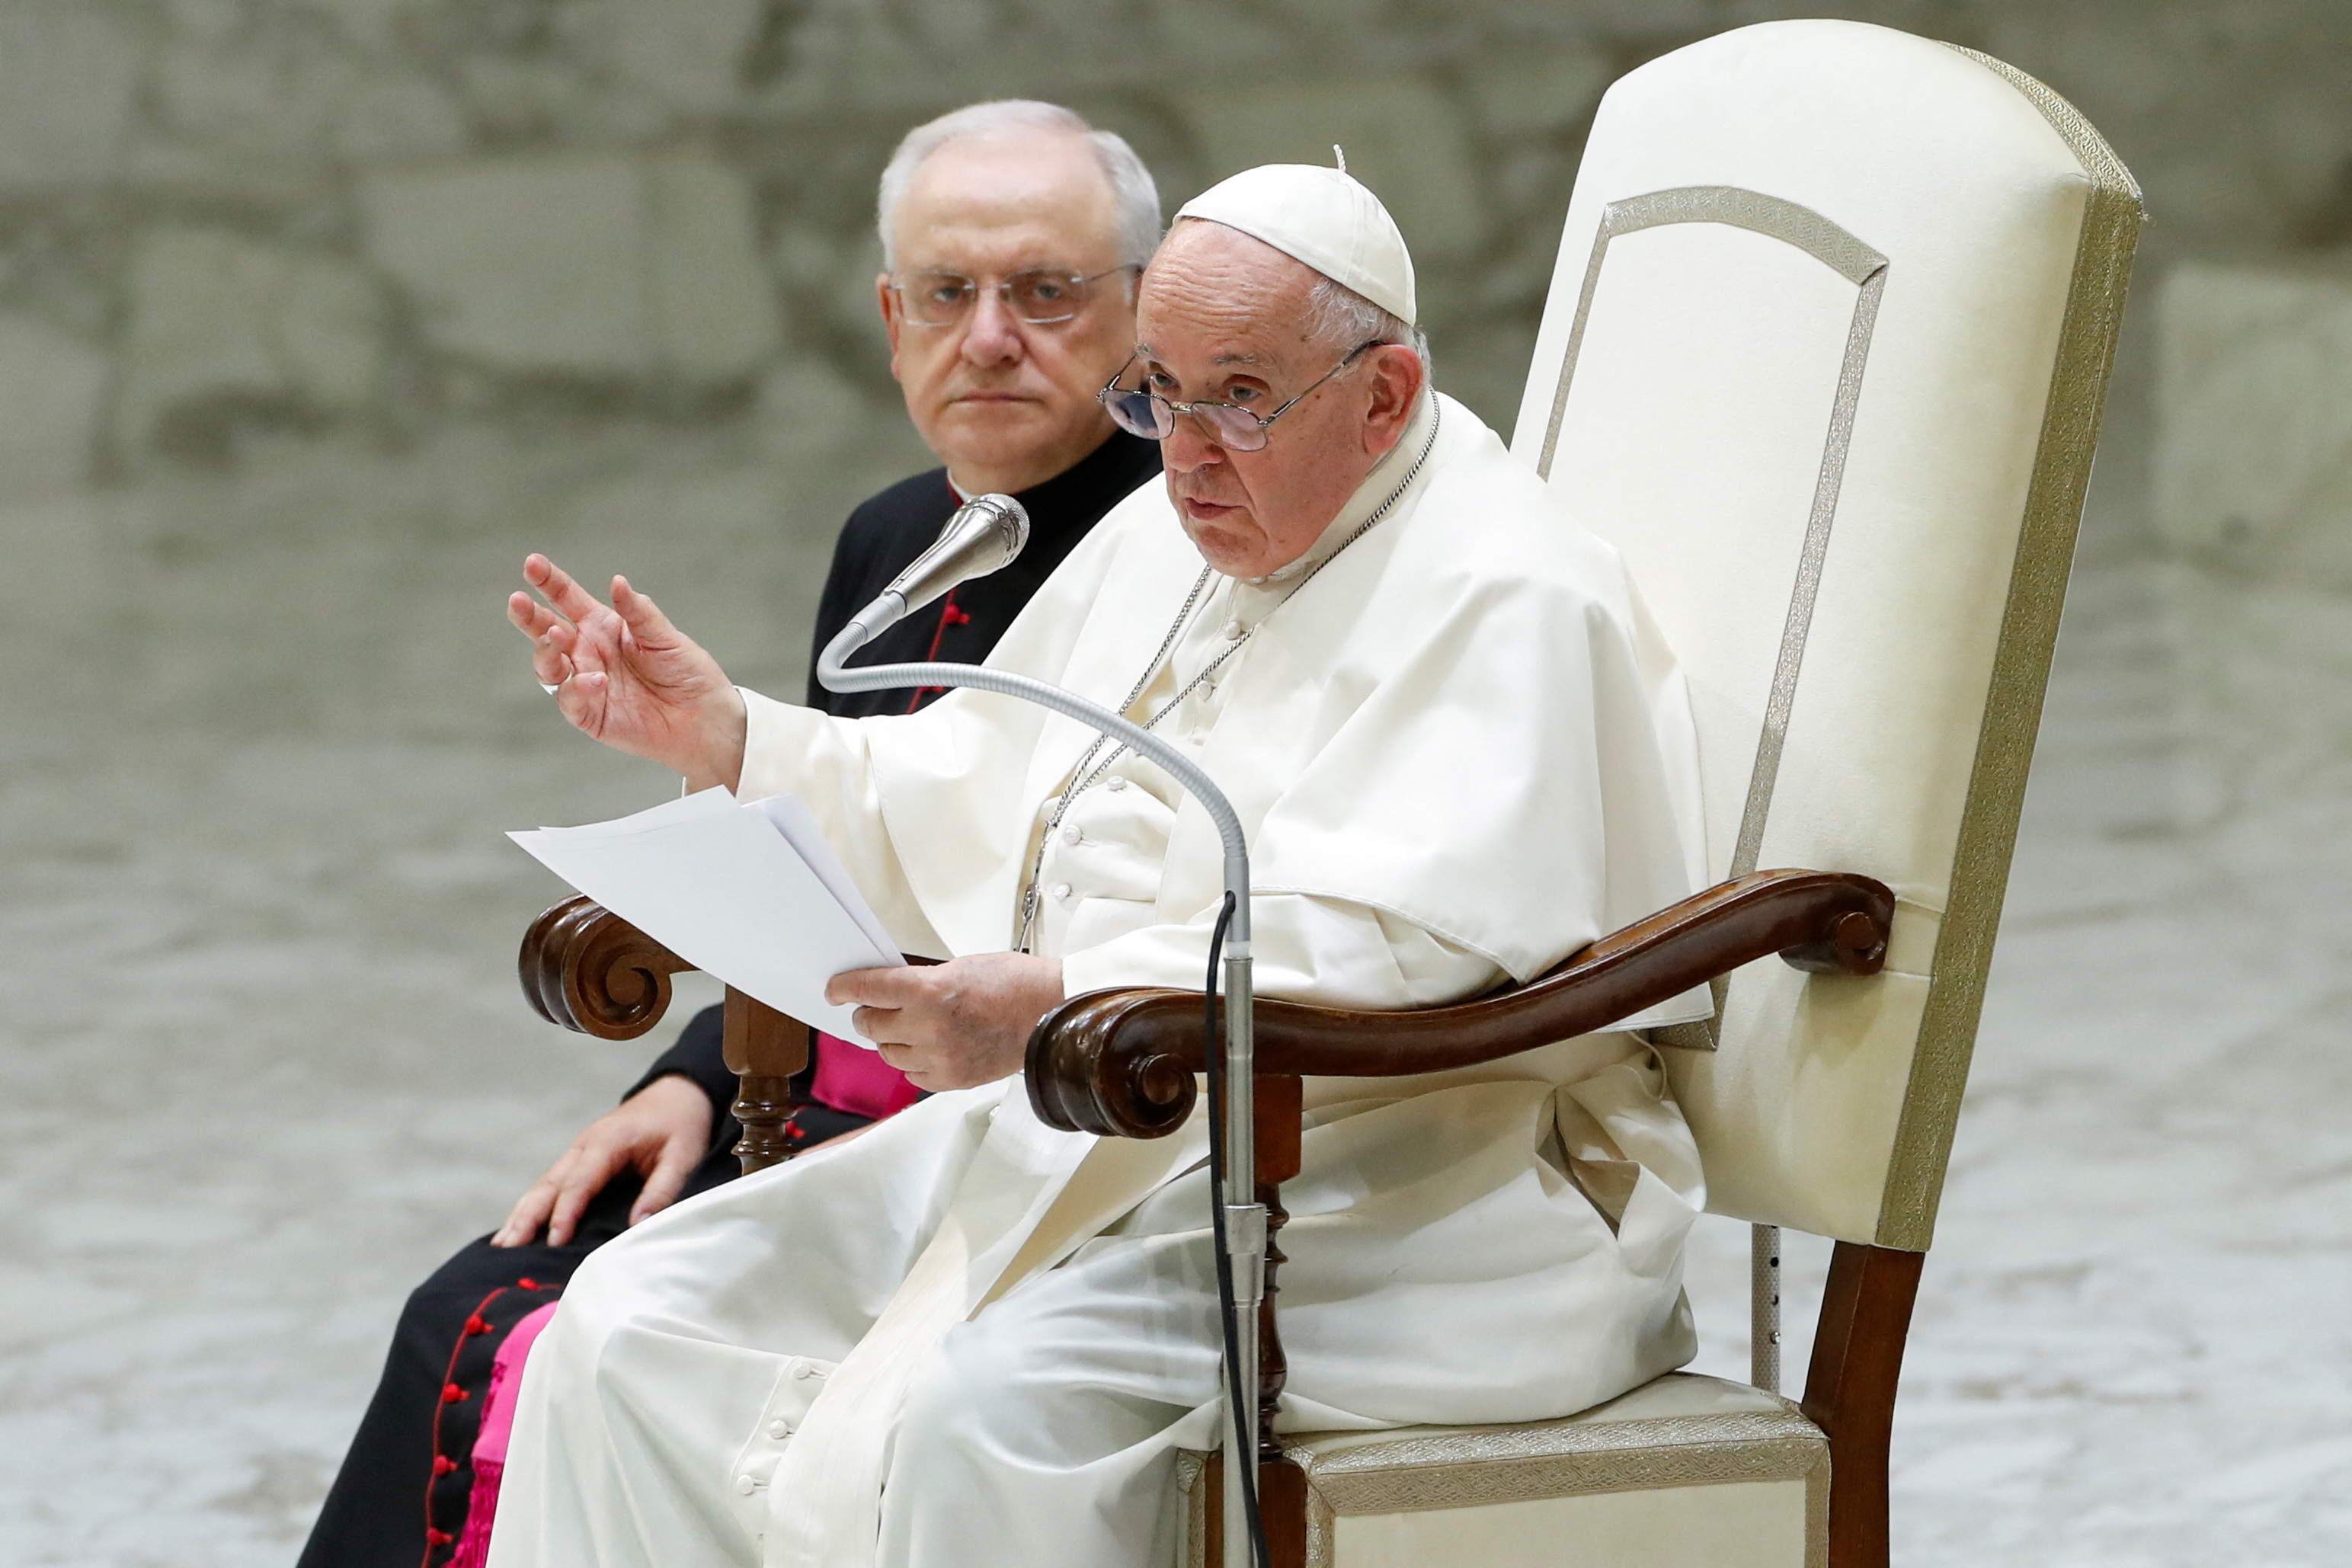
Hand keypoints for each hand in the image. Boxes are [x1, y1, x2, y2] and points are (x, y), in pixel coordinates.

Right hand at [491, 1074, 713, 1246]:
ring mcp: (579, 1151)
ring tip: (502, 1244)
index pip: (579, 1182)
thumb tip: (638, 1226)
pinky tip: (519, 1226)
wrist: (679, 1093)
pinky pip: (552, 1184)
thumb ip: (662, 1190)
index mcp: (608, 1141)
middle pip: (550, 1184)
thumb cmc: (682, 1125)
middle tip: (507, 1248)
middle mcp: (585, 1145)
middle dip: (527, 1216)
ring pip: (544, 1184)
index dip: (565, 1214)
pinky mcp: (581, 1158)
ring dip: (523, 1213)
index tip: (555, 1243)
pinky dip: (533, 1205)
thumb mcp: (683, 1156)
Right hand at [507, 554, 747, 790]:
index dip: (549, 581)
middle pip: (546, 630)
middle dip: (529, 616)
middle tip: (518, 601)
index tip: (533, 563)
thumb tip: (617, 582)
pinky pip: (571, 700)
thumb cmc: (686, 672)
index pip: (567, 599)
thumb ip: (639, 613)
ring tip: (556, 636)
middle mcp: (588, 652)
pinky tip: (596, 680)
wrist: (704, 717)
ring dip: (546, 650)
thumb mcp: (665, 637)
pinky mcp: (590, 714)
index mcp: (603, 626)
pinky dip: (578, 688)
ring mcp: (585, 683)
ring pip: (548, 665)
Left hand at [826, 953, 1065, 1091]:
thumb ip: (921, 982)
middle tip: (874, 1008)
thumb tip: (891, 992)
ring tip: (906, 1028)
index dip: (845, 988)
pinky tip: (926, 1048)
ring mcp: (939, 1058)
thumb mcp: (960, 967)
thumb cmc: (1015, 985)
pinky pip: (912, 1074)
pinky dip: (913, 1061)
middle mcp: (928, 1028)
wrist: (1052, 1014)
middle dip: (867, 1014)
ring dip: (889, 1039)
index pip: (868, 989)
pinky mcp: (951, 1080)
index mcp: (928, 992)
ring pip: (888, 1053)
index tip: (835, 990)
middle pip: (870, 1025)